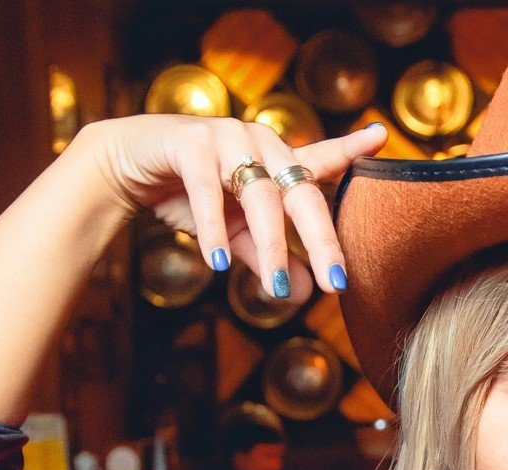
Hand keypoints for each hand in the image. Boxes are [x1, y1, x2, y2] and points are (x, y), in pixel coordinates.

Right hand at [79, 114, 388, 301]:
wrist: (125, 167)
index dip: (352, 150)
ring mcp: (227, 138)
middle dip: (321, 241)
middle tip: (336, 284)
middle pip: (302, 193)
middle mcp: (261, 143)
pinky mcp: (189, 141)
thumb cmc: (189, 195)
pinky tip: (219, 263)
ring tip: (273, 288)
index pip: (322, 158)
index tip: (382, 136)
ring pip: (260, 195)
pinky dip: (214, 229)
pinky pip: (207, 189)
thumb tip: (302, 294)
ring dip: (269, 244)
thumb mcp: (235, 235)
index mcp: (277, 161)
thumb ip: (268, 259)